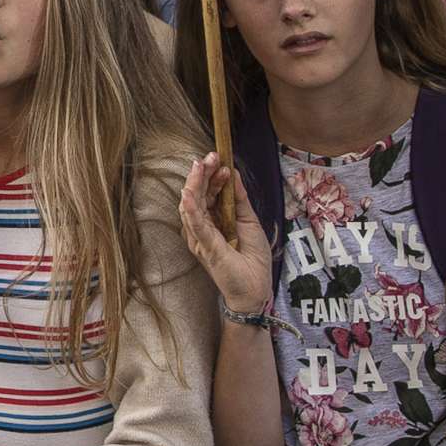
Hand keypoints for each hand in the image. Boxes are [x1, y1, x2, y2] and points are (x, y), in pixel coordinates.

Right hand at [177, 153, 269, 317]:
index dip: (212, 176)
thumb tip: (233, 174)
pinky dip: (190, 207)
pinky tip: (189, 192)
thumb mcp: (249, 221)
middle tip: (210, 156)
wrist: (256, 289)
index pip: (207, 193)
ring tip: (200, 166)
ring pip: (191, 205)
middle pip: (196, 196)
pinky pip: (194, 224)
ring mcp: (200, 238)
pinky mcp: (204, 246)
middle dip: (202, 174)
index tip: (221, 160)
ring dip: (195, 184)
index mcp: (212, 222)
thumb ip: (239, 199)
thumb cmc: (251, 260)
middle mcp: (201, 228)